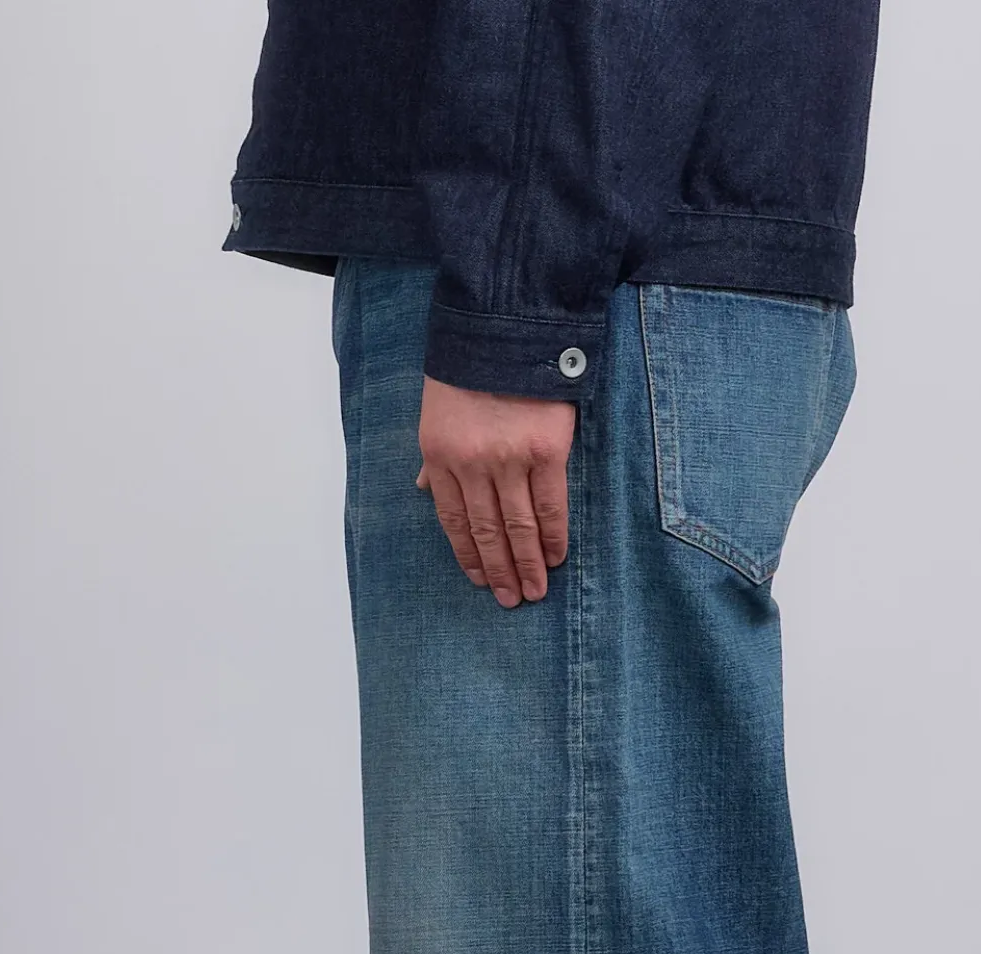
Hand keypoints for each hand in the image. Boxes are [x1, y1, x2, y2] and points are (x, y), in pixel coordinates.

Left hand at [416, 377, 575, 606]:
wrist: (508, 326)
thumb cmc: (469, 367)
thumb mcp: (436, 410)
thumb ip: (436, 456)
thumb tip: (425, 491)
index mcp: (440, 454)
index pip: (454, 520)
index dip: (468, 555)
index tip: (479, 579)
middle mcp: (472, 463)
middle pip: (487, 531)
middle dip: (499, 570)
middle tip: (510, 600)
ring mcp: (510, 459)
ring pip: (518, 526)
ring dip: (526, 564)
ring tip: (534, 591)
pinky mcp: (547, 451)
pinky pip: (550, 506)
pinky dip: (553, 536)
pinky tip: (554, 557)